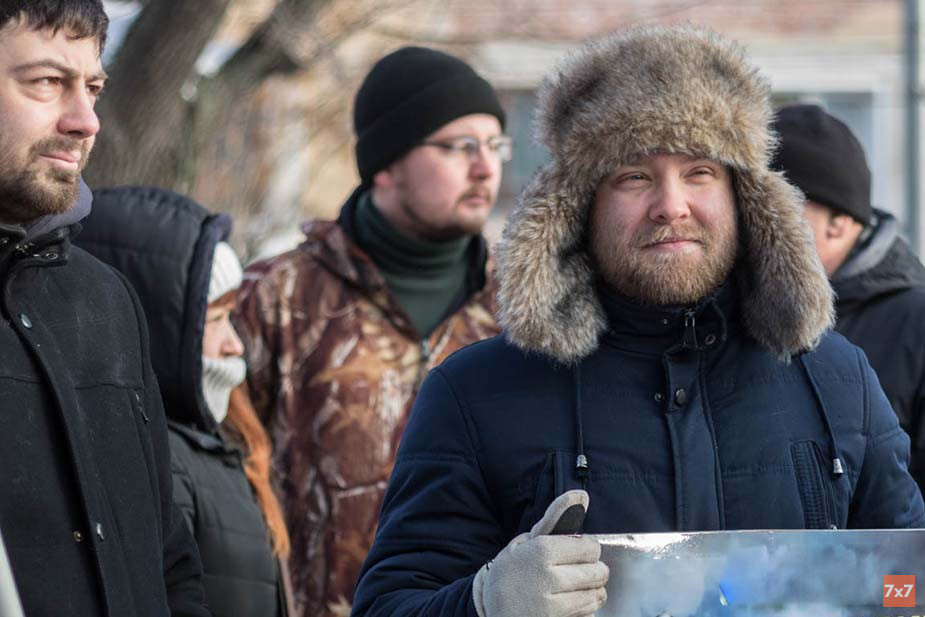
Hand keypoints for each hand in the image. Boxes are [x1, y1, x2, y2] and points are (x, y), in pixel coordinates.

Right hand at [472, 490, 608, 616]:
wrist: (490, 609)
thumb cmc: (511, 571)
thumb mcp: (526, 540)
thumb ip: (555, 517)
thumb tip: (580, 495)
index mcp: (542, 551)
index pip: (591, 548)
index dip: (587, 549)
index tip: (575, 551)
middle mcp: (549, 577)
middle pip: (598, 572)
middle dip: (592, 570)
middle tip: (575, 570)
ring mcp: (552, 605)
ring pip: (597, 594)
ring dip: (591, 590)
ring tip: (572, 587)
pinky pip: (589, 613)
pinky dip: (585, 608)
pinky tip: (568, 603)